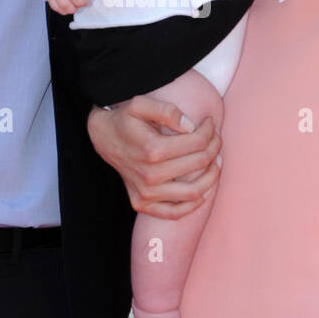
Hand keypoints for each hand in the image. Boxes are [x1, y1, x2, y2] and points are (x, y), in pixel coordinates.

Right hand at [87, 96, 221, 217]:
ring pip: (194, 192)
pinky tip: (203, 190)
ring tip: (216, 162)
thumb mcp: (140, 104)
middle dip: (214, 147)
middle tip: (216, 138)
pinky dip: (193, 204)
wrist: (103, 137)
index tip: (210, 122)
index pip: (197, 142)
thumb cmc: (125, 120)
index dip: (209, 131)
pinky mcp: (142, 204)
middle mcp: (150, 175)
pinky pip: (175, 213)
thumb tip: (190, 126)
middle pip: (199, 163)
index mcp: (152, 150)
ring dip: (212, 176)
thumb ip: (167, 111)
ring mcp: (146, 193)